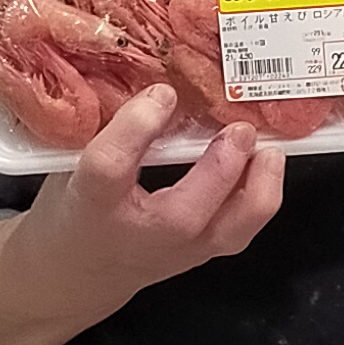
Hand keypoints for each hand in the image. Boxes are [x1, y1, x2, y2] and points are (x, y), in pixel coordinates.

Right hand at [0, 86, 286, 344]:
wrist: (75, 272)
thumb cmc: (77, 204)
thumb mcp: (75, 161)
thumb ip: (112, 128)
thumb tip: (160, 72)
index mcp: (91, 201)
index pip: (110, 166)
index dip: (137, 125)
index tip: (162, 92)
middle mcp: (138, 234)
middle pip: (184, 212)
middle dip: (220, 168)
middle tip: (238, 128)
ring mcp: (177, 252)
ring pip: (228, 233)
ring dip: (258, 189)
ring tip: (268, 149)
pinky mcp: (202, 255)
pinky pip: (241, 230)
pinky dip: (260, 196)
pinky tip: (266, 163)